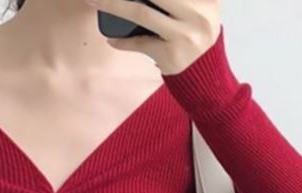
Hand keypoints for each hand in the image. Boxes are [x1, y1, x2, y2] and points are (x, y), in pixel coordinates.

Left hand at [83, 0, 221, 73]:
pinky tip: (112, 39)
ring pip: (141, 12)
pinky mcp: (171, 54)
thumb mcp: (197, 10)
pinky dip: (123, 41)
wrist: (206, 76)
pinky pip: (140, 42)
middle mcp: (198, 13)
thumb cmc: (194, 36)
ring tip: (95, 0)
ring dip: (113, 5)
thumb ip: (177, 1)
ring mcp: (185, 35)